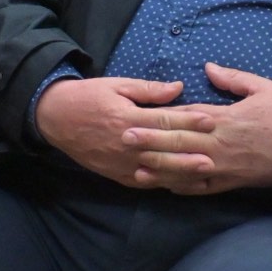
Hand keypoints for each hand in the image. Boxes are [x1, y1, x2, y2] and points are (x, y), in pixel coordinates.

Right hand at [34, 77, 203, 186]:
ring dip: (181, 173)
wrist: (56, 118)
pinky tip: (181, 185)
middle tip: (215, 155)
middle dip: (190, 153)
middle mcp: (125, 144)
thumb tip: (178, 88)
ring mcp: (120, 163)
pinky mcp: (115, 174)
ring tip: (203, 174)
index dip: (189, 120)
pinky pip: (143, 181)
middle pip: (163, 150)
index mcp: (127, 118)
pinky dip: (163, 183)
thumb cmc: (89, 97)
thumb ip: (148, 90)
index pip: (163, 121)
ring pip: (156, 170)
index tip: (211, 119)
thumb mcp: (117, 85)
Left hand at [123, 64, 271, 194]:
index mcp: (224, 119)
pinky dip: (183, 187)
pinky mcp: (230, 182)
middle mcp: (218, 144)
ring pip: (185, 169)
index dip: (160, 118)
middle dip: (150, 141)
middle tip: (124, 139)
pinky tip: (165, 186)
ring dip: (159, 168)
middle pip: (178, 143)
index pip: (186, 118)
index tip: (137, 117)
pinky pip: (202, 188)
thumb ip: (233, 79)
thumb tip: (208, 67)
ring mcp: (223, 167)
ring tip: (136, 168)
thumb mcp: (263, 88)